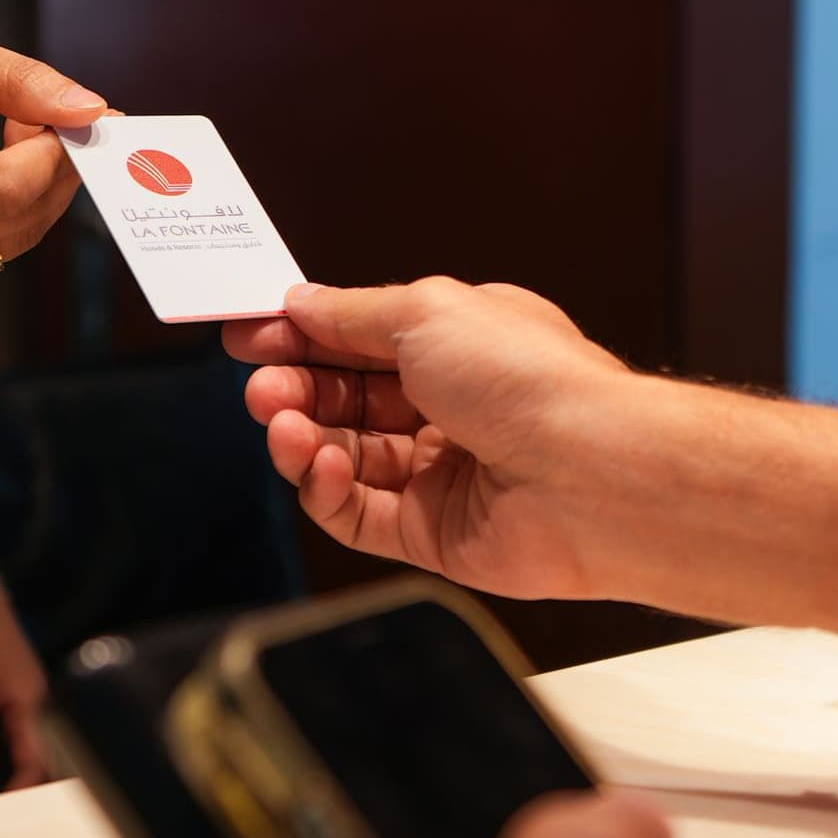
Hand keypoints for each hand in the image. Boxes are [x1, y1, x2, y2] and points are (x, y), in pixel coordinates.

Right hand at [0, 29, 106, 289]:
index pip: (5, 188)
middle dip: (54, 166)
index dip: (52, 156)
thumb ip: (17, 81)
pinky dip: (10, 210)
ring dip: (36, 187)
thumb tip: (91, 112)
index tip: (63, 115)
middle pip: (18, 216)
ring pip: (15, 238)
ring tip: (11, 134)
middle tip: (45, 116)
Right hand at [221, 278, 633, 599]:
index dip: (301, 336)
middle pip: (343, 400)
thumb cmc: (529, 379)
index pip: (358, 340)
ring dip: (301, 438)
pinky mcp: (432, 534)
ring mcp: (440, 474)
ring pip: (342, 458)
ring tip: (281, 425)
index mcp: (457, 345)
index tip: (247, 333)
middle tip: (260, 386)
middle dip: (293, 389)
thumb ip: (353, 313)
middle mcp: (448, 408)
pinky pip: (357, 515)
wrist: (590, 472)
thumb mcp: (428, 312)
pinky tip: (323, 465)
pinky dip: (328, 490)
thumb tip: (300, 303)